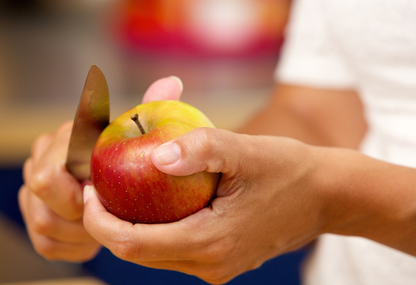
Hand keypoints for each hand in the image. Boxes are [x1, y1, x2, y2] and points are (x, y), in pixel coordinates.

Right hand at [19, 76, 183, 261]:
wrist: (121, 188)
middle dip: (76, 210)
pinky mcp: (40, 221)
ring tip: (108, 224)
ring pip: (41, 221)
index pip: (52, 169)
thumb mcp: (145, 131)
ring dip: (78, 230)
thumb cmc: (135, 157)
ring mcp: (35, 193)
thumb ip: (154, 106)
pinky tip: (96, 239)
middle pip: (40, 194)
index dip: (75, 190)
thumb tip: (172, 82)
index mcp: (65, 139)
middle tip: (109, 211)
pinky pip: (46, 244)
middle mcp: (43, 161)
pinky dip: (75, 246)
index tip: (103, 196)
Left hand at [83, 129, 326, 283]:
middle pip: (137, 254)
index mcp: (211, 242)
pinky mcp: (222, 260)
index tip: (88, 190)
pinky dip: (155, 229)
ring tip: (121, 191)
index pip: (132, 243)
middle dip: (107, 225)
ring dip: (129, 227)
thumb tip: (155, 154)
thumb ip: (200, 148)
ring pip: (154, 255)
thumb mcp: (247, 149)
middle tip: (97, 187)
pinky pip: (174, 250)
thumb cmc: (289, 170)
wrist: (326, 196)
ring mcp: (217, 267)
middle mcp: (210, 265)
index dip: (99, 221)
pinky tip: (155, 201)